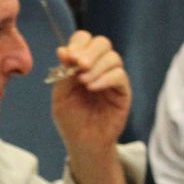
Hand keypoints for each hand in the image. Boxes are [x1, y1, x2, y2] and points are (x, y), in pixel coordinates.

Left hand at [50, 30, 130, 153]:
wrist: (83, 143)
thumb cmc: (71, 120)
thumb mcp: (61, 95)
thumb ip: (63, 73)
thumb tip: (63, 50)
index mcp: (81, 65)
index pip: (84, 40)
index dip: (78, 43)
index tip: (69, 56)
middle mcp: (99, 68)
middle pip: (102, 43)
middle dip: (90, 51)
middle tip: (79, 64)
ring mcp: (112, 79)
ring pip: (113, 58)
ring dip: (96, 67)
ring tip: (83, 82)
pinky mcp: (123, 91)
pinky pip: (119, 75)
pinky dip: (104, 78)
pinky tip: (92, 88)